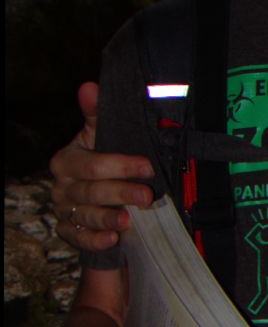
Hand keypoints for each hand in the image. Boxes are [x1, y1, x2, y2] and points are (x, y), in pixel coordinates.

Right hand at [50, 82, 153, 249]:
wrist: (100, 185)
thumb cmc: (103, 153)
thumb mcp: (102, 132)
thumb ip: (96, 112)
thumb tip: (89, 86)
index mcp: (66, 160)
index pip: (93, 165)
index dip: (121, 166)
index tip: (148, 167)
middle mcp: (61, 187)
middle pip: (90, 192)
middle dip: (121, 193)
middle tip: (147, 196)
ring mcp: (63, 211)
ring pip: (85, 217)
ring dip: (108, 219)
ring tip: (130, 221)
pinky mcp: (68, 231)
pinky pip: (78, 239)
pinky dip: (94, 240)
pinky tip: (112, 239)